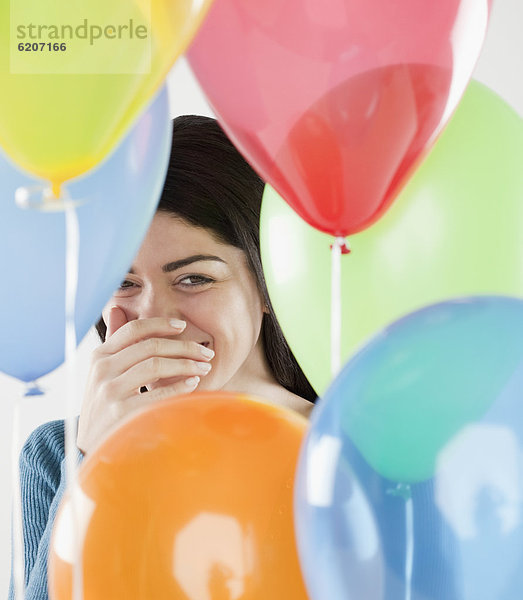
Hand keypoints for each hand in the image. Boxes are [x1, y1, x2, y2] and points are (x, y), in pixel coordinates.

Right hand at [77, 306, 213, 454]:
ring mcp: (110, 391)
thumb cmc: (105, 405)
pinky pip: (158, 393)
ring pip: (156, 365)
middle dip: (184, 347)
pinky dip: (180, 386)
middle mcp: (103, 370)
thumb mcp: (103, 372)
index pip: (134, 330)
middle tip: (205, 353)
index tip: (183, 326)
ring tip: (204, 367)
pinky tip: (193, 383)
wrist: (92, 445)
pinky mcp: (121, 412)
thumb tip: (117, 308)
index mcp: (99, 356)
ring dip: (187, 364)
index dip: (161, 324)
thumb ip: (115, 343)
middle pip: (151, 346)